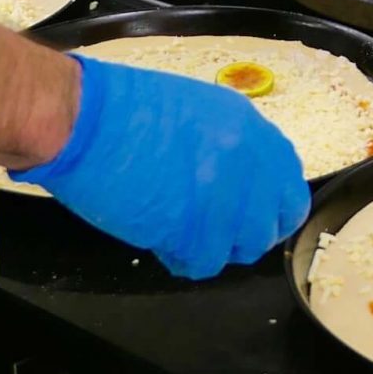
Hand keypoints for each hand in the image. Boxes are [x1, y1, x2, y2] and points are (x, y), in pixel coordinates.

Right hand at [13, 56, 308, 278]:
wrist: (83, 118)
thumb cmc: (121, 111)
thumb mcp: (196, 112)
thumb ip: (227, 149)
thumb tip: (239, 186)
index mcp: (248, 126)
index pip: (289, 184)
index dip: (271, 209)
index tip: (252, 218)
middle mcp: (246, 159)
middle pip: (271, 224)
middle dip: (243, 236)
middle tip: (211, 233)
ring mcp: (222, 193)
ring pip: (239, 249)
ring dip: (211, 249)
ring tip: (177, 232)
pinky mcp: (192, 225)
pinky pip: (203, 262)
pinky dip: (182, 259)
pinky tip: (159, 240)